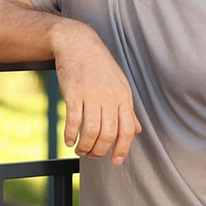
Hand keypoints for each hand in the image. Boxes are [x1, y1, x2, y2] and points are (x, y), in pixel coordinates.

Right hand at [53, 21, 141, 164]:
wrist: (78, 44)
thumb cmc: (99, 66)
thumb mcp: (119, 85)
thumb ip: (127, 109)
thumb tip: (137, 130)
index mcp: (123, 97)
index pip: (127, 129)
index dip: (122, 148)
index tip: (116, 161)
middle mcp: (109, 97)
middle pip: (109, 133)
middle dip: (100, 150)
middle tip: (93, 155)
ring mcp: (91, 95)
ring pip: (91, 130)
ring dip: (85, 145)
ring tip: (80, 150)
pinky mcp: (74, 93)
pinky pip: (74, 120)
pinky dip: (71, 134)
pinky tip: (69, 140)